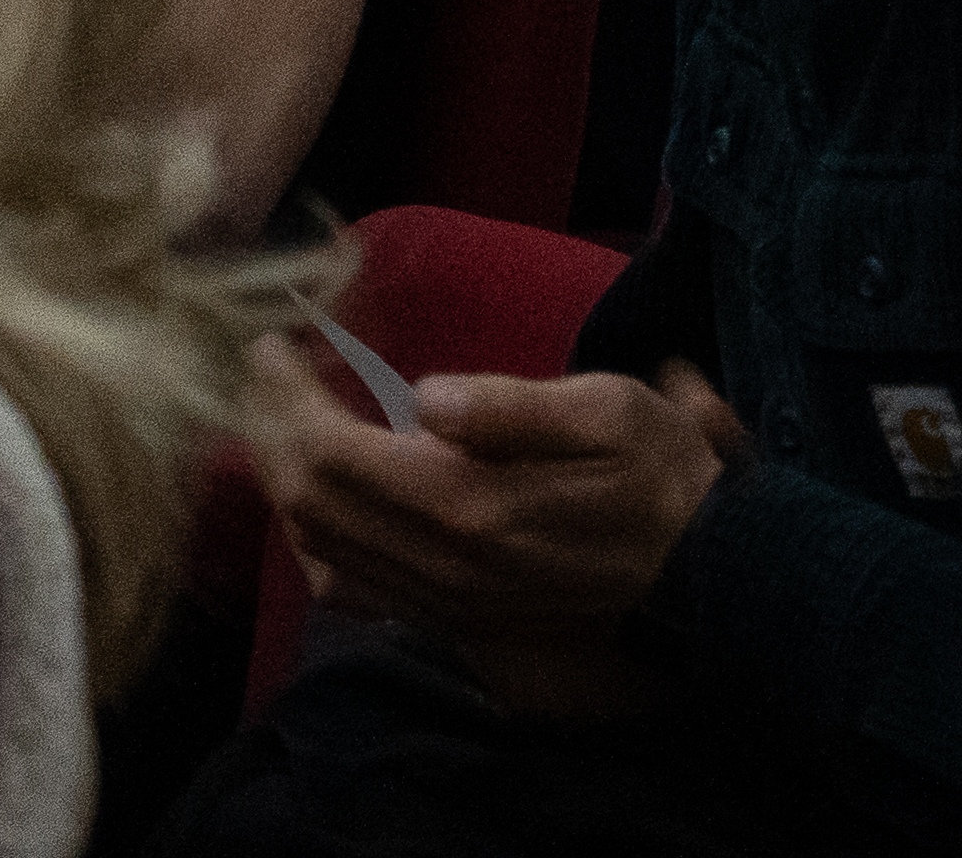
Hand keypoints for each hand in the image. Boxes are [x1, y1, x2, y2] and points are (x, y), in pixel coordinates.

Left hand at [249, 342, 736, 664]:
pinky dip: (312, 540)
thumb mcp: (613, 413)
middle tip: (263, 373)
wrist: (698, 576)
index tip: (270, 346)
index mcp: (469, 505)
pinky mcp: (444, 615)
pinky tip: (322, 505)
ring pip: (317, 549)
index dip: (287, 400)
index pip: (336, 455)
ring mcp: (436, 598)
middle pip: (309, 503)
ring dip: (282, 484)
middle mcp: (436, 562)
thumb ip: (513, 407)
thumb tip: (422, 394)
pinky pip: (346, 585)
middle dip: (270, 431)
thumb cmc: (661, 477)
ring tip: (281, 424)